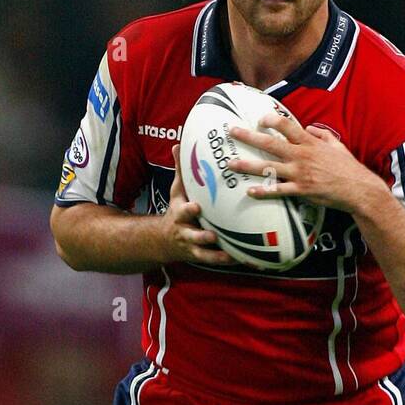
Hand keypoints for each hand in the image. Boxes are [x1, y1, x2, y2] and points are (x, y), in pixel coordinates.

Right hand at [158, 143, 237, 265]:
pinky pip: (213, 261)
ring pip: (203, 253)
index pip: (182, 211)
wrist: (165, 239)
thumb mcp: (177, 190)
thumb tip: (178, 144)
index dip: (188, 210)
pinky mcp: (200, 256)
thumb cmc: (178, 208)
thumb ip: (181, 170)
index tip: (196, 206)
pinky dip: (225, 261)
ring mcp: (193, 246)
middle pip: (192, 235)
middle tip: (212, 235)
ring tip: (230, 255)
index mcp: (180, 213)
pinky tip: (240, 259)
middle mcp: (185, 231)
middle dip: (201, 236)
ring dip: (216, 255)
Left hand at [228, 114, 383, 215]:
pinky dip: (264, 191)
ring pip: (269, 167)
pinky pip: (279, 191)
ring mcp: (300, 173)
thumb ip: (322, 135)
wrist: (359, 189)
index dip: (272, 119)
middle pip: (270, 143)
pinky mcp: (302, 190)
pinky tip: (250, 191)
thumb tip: (310, 128)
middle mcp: (302, 156)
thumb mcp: (337, 145)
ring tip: (231, 164)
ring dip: (248, 165)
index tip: (260, 118)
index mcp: (310, 143)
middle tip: (232, 131)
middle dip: (249, 136)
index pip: (288, 125)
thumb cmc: (348, 167)